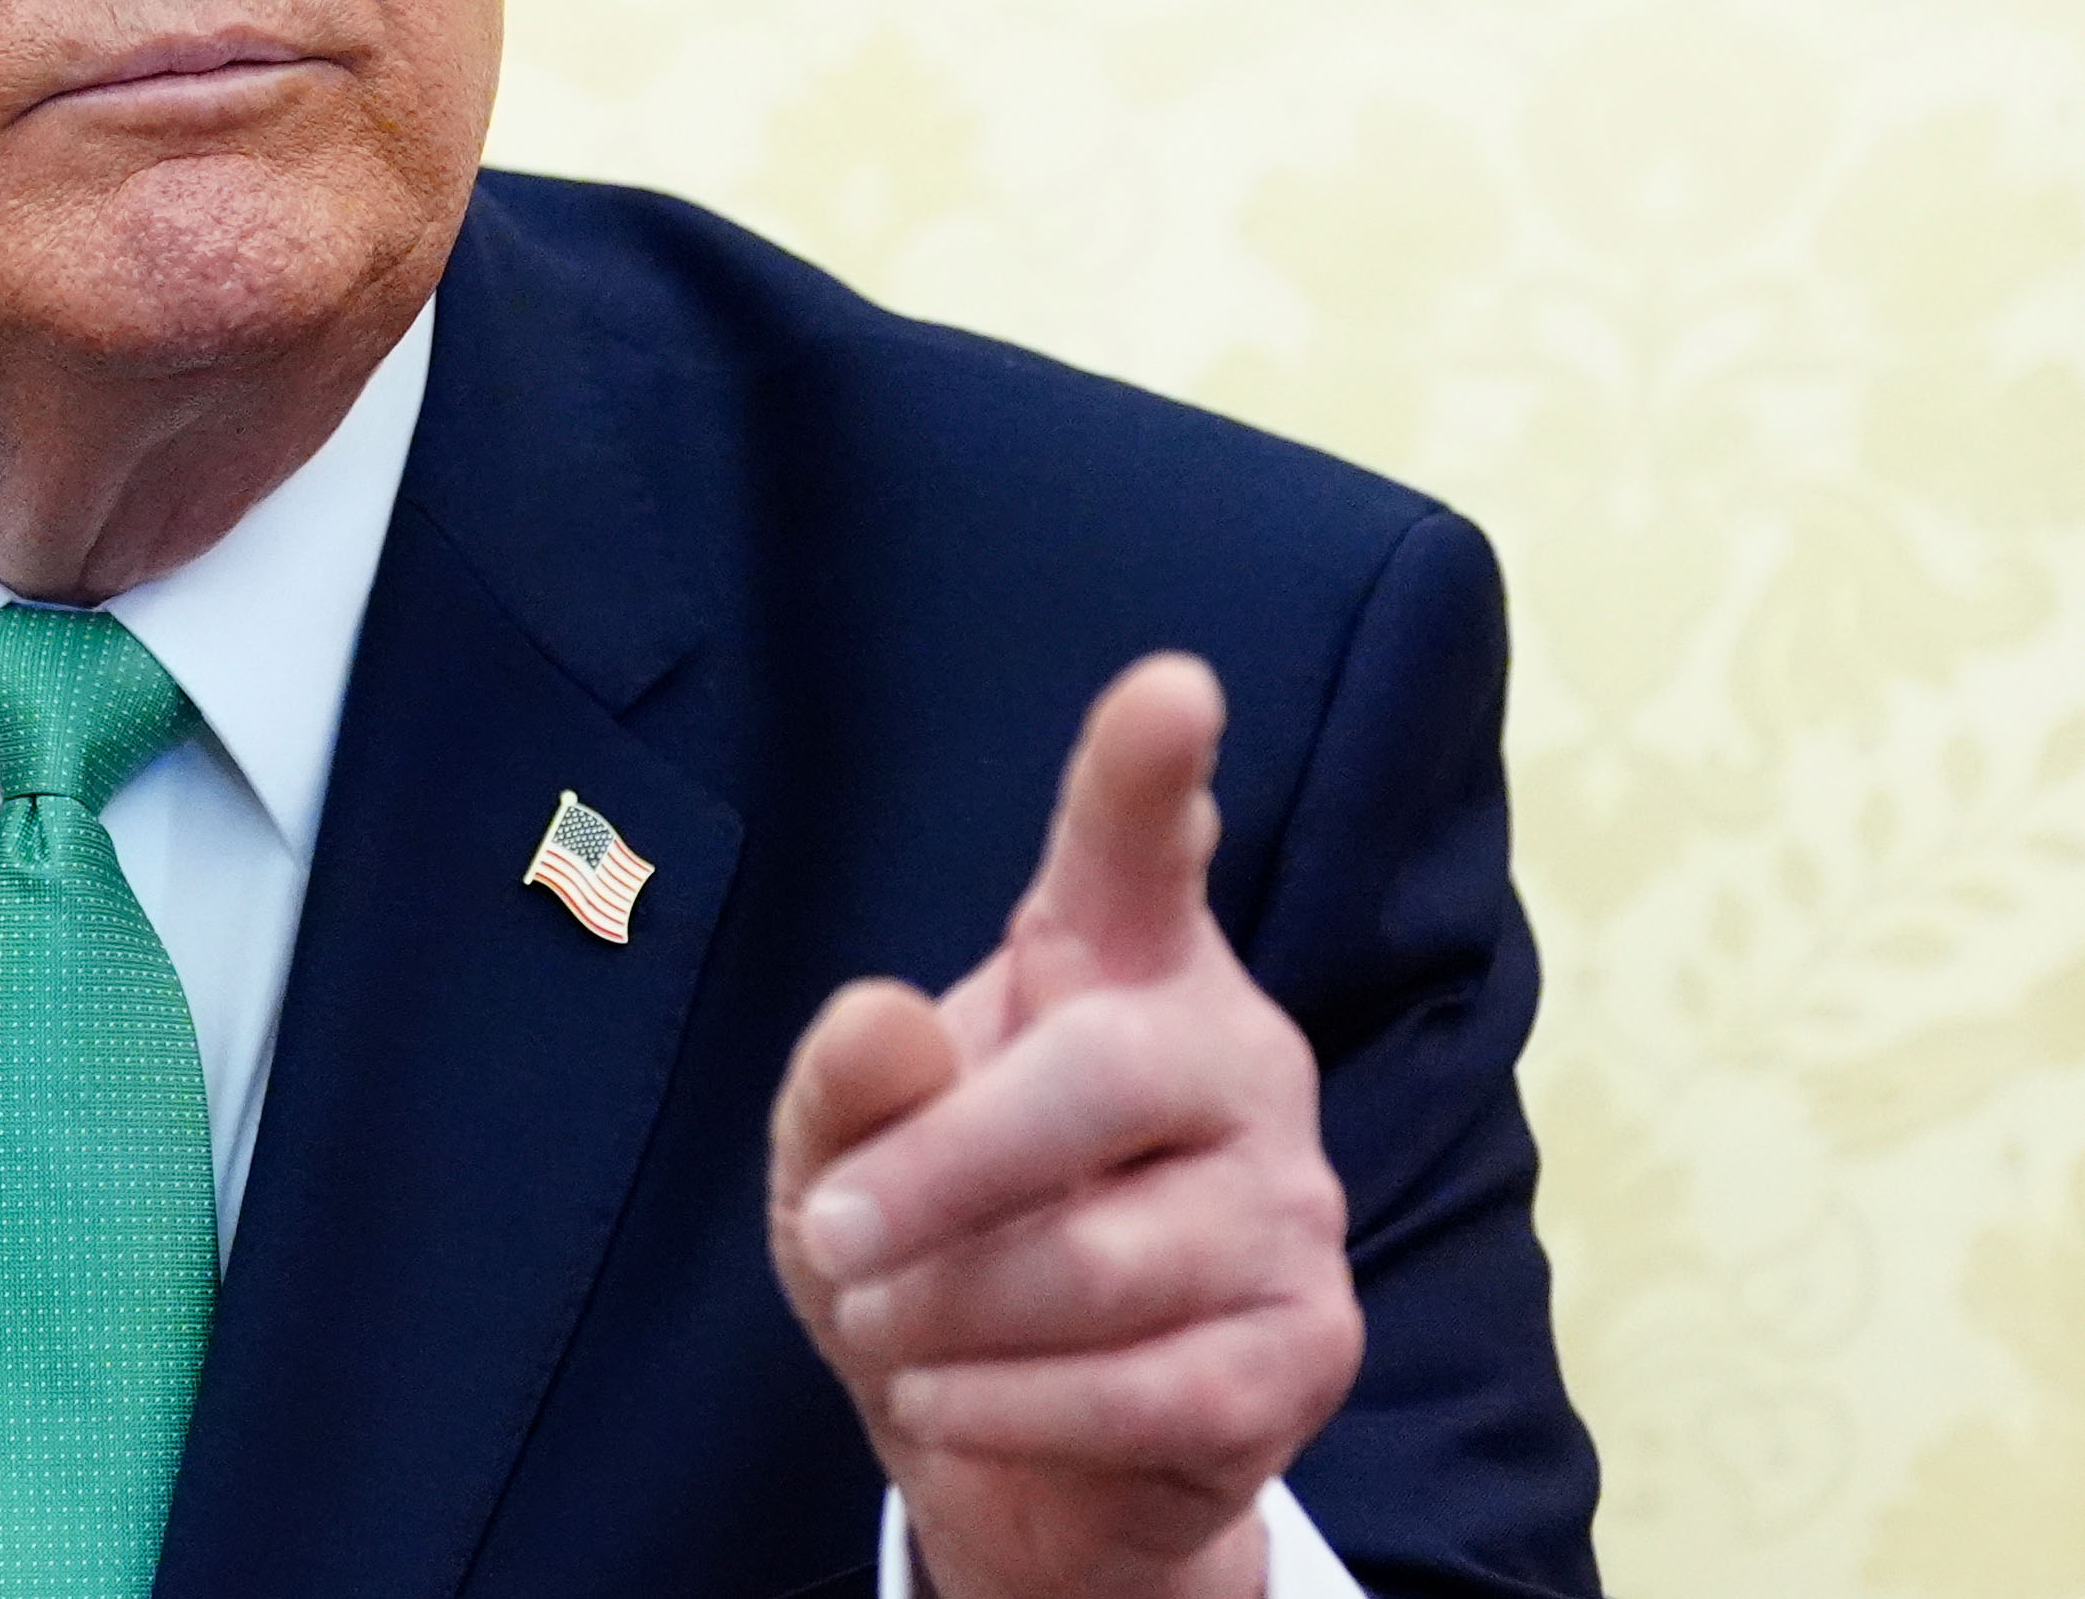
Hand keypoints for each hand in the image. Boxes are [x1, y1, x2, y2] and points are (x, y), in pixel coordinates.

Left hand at [766, 657, 1360, 1598]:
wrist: (1023, 1453)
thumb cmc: (928, 1248)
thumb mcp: (832, 1161)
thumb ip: (844, 1088)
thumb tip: (881, 1020)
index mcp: (1117, 965)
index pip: (1138, 852)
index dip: (1147, 774)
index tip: (1171, 689)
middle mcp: (1231, 1056)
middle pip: (1094, 1082)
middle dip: (938, 1173)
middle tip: (832, 1235)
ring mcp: (1288, 1203)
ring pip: (1099, 1262)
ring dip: (947, 1315)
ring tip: (888, 1326)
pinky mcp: (1310, 1348)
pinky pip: (1141, 1391)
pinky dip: (1005, 1409)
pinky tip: (948, 1401)